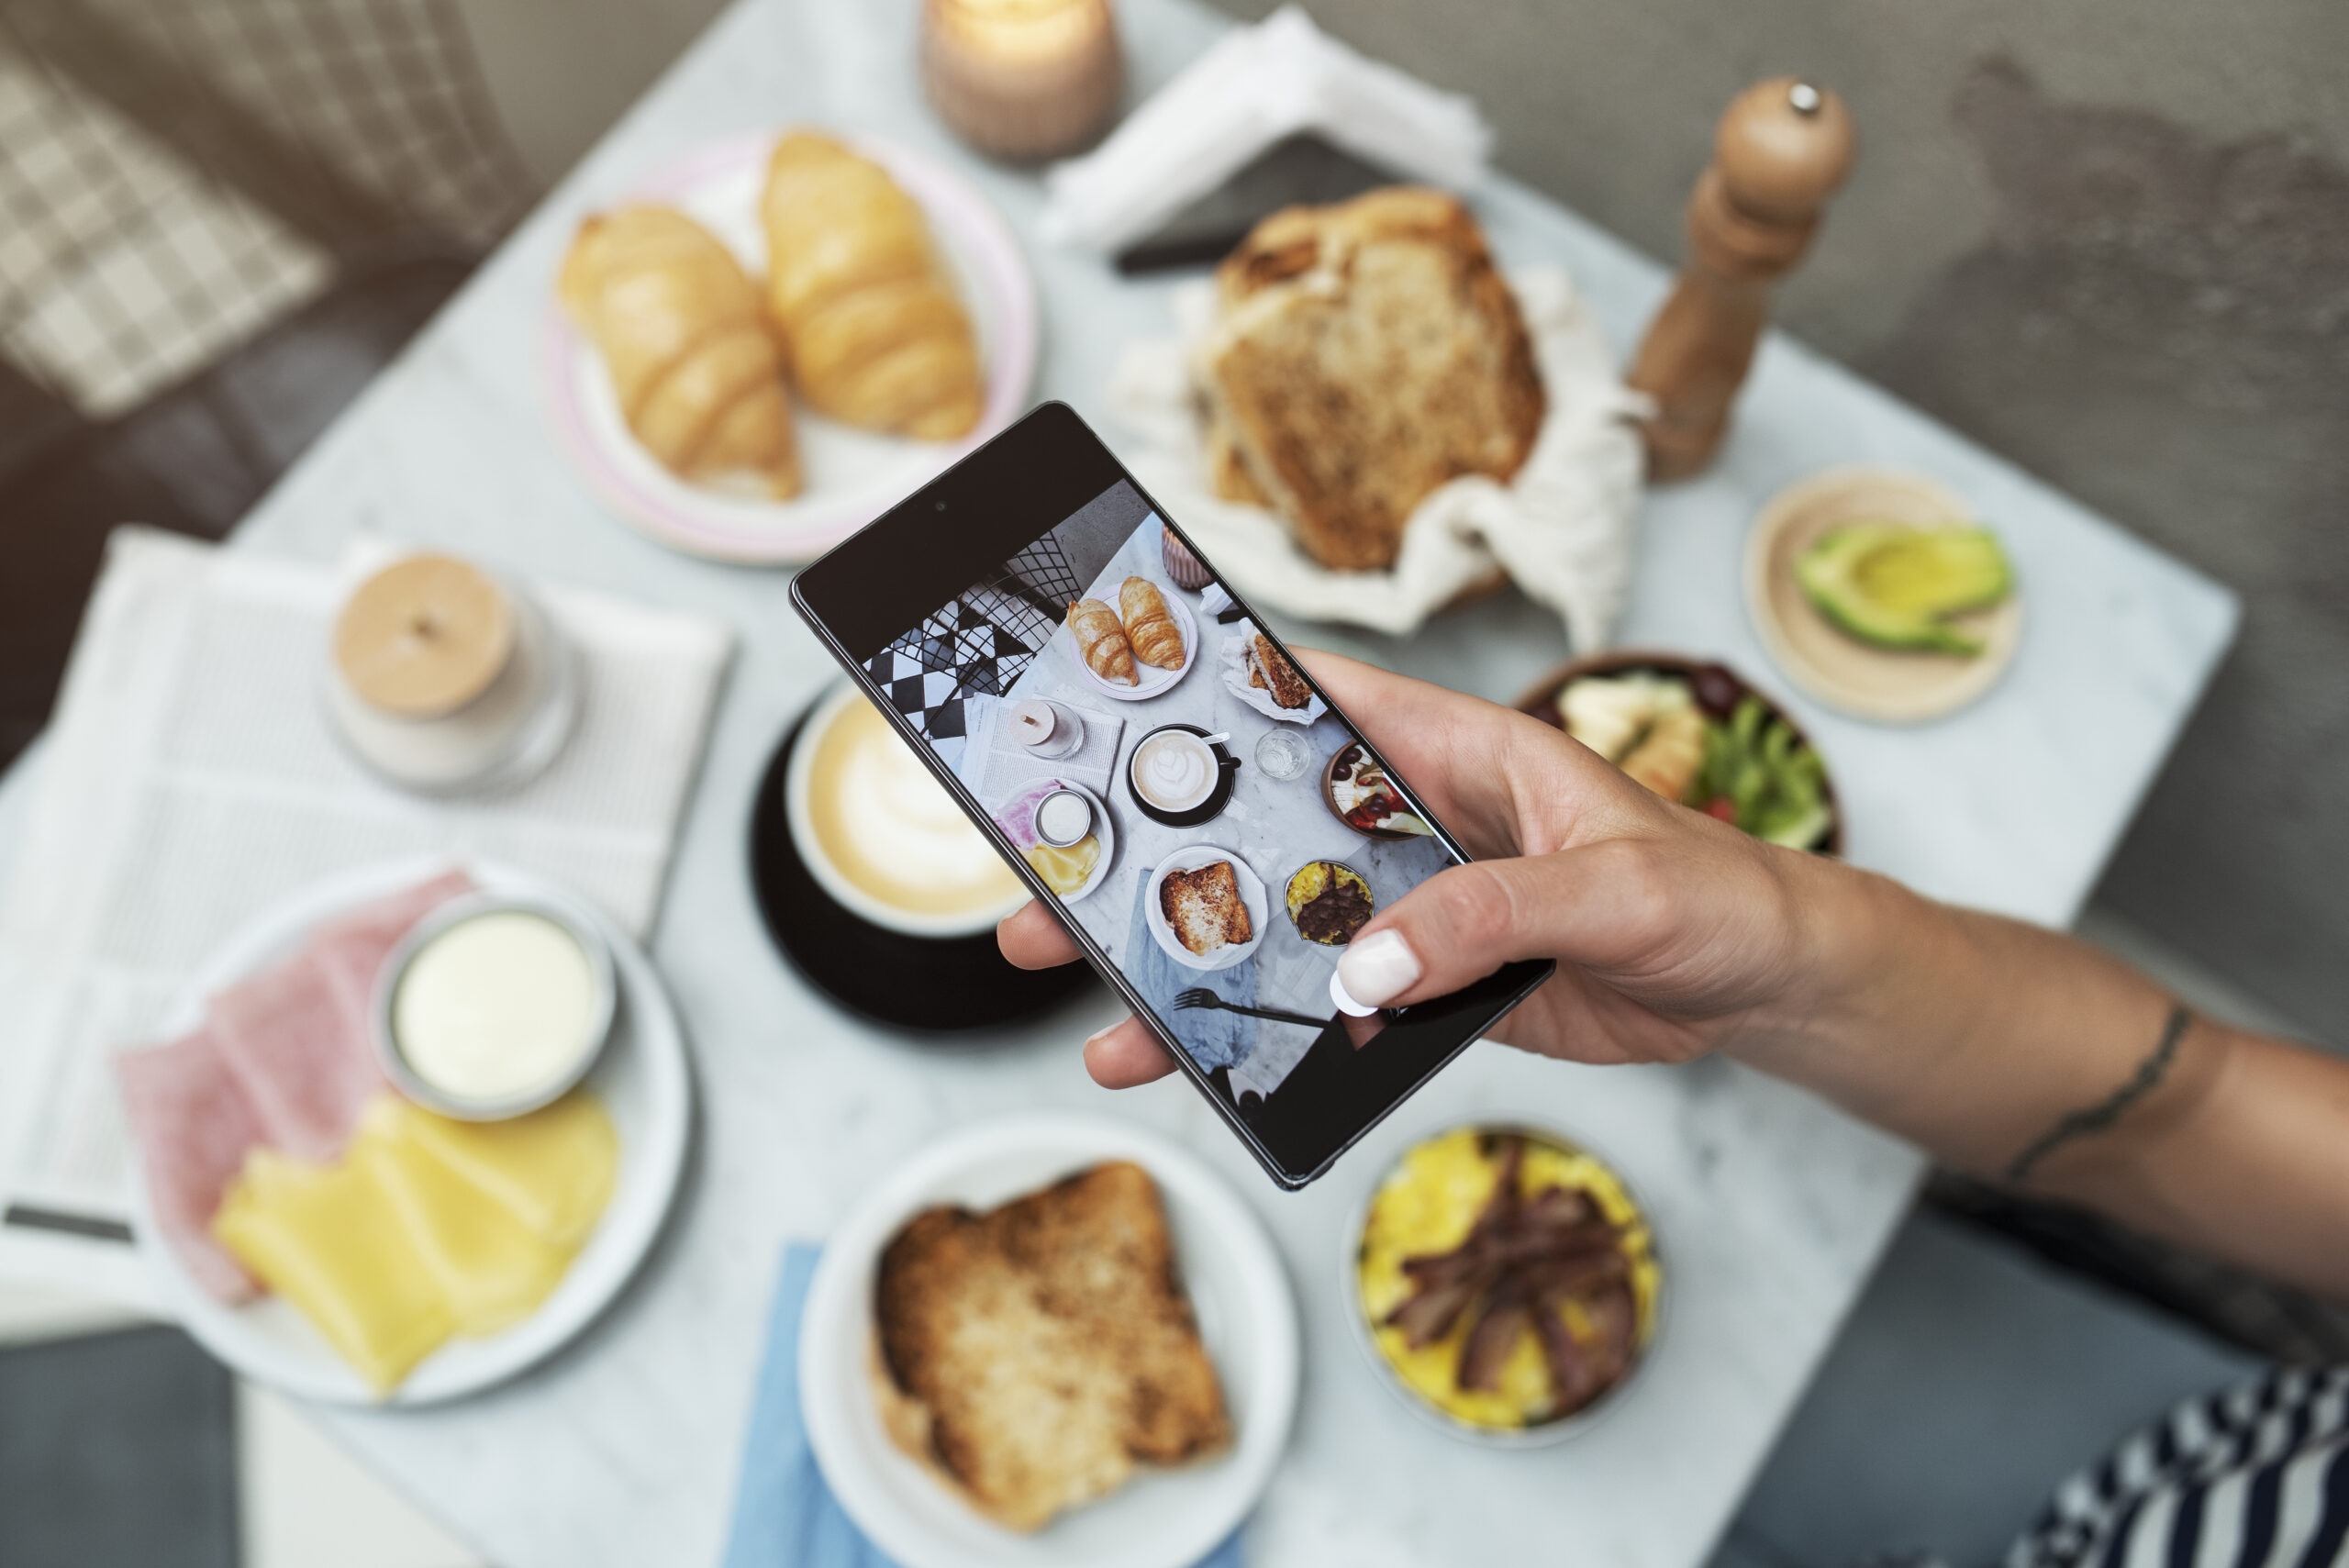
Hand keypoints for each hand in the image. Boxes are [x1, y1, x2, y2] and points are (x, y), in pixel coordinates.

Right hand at [999, 650, 1849, 1088]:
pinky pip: (1333, 1004)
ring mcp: (1419, 907)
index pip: (1318, 702)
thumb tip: (1368, 967)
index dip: (1216, 697)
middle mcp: (1419, 821)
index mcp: (1457, 751)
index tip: (1113, 708)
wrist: (1765, 987)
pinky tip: (1213, 1060)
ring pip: (1283, 927)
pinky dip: (1273, 1033)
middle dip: (1160, 861)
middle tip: (1056, 896)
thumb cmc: (1716, 894)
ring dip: (1198, 966)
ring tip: (1108, 1012)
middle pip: (1264, 829)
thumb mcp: (1614, 889)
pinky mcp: (1433, 984)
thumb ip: (1490, 916)